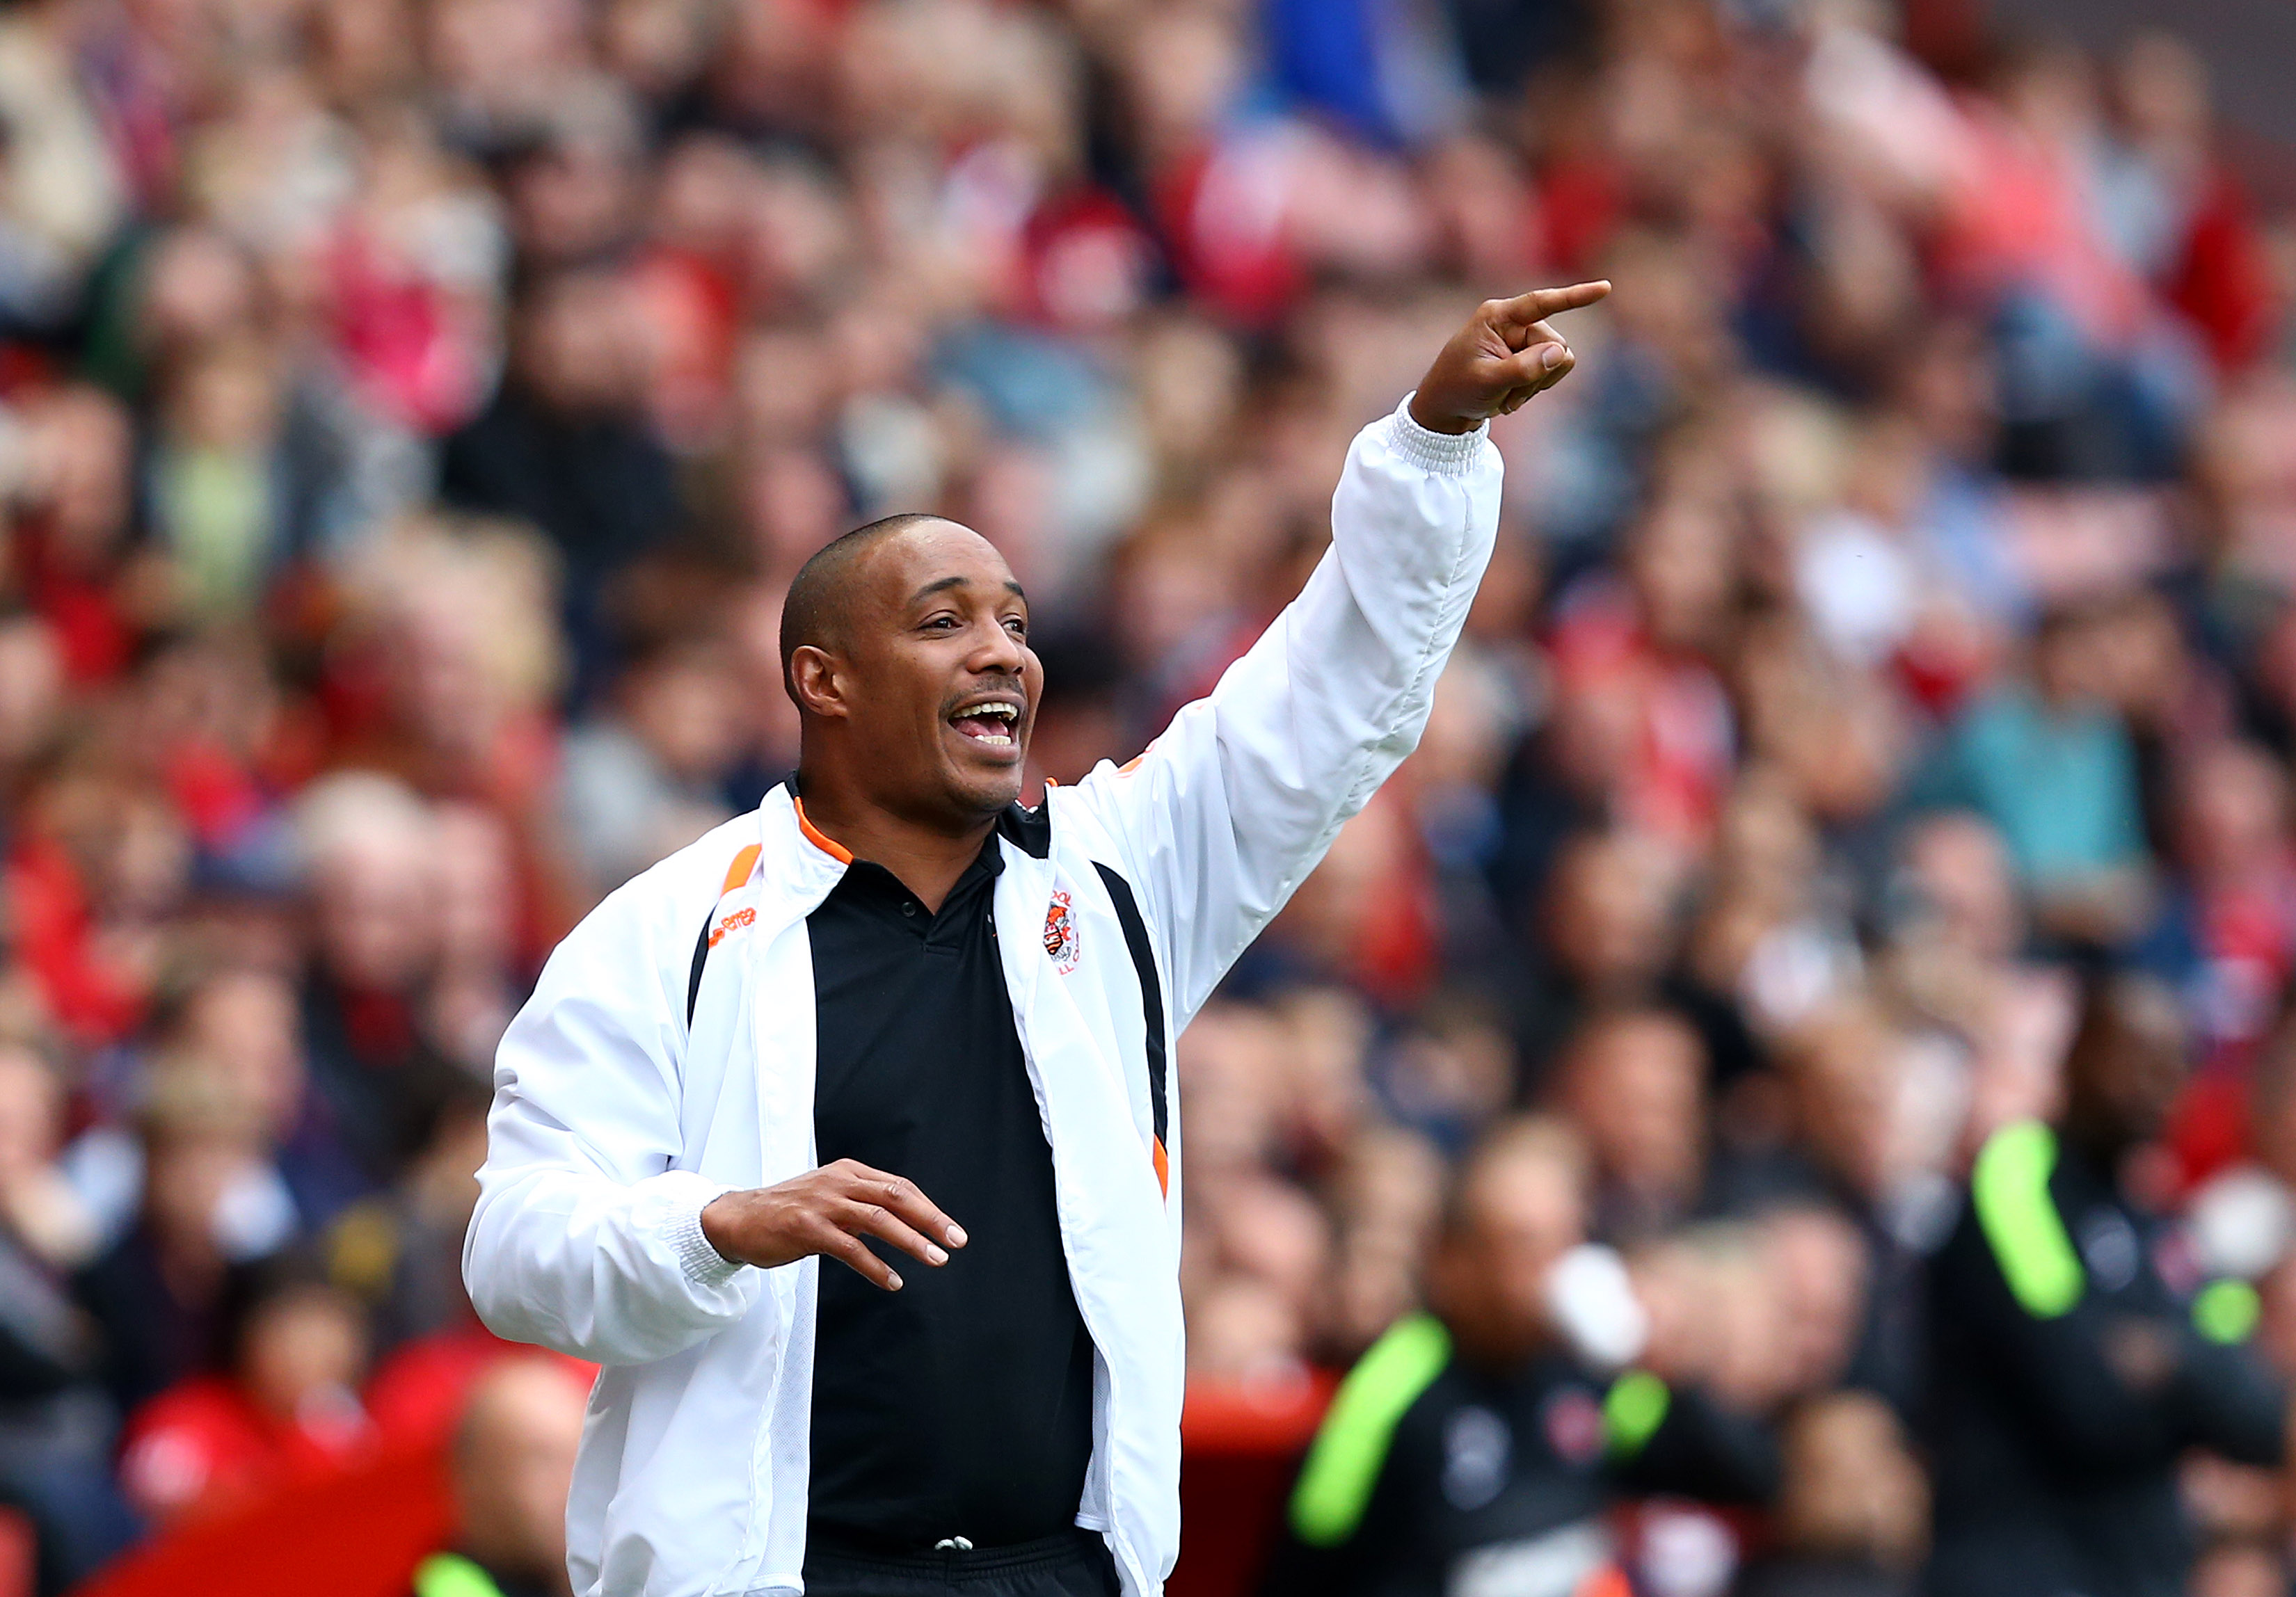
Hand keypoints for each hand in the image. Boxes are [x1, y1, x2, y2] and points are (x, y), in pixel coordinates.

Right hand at [700, 1159, 966, 1290]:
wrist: (738, 1219)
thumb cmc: (787, 1211)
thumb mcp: (828, 1196)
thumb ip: (861, 1204)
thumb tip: (901, 1222)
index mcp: (848, 1171)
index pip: (899, 1186)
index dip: (928, 1208)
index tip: (950, 1229)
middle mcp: (839, 1182)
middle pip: (897, 1197)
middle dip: (931, 1219)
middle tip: (956, 1241)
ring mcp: (823, 1203)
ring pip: (879, 1220)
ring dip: (912, 1242)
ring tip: (936, 1259)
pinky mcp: (808, 1228)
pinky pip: (851, 1248)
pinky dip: (876, 1266)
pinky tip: (893, 1281)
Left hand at [1408, 281, 1611, 434]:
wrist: (1445, 411)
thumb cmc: (1457, 390)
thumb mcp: (1488, 381)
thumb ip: (1524, 368)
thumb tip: (1561, 353)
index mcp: (1498, 317)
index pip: (1542, 303)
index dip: (1575, 296)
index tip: (1605, 288)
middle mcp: (1514, 323)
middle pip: (1556, 344)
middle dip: (1539, 375)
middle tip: (1508, 395)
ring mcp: (1522, 340)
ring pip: (1559, 360)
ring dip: (1536, 386)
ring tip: (1507, 399)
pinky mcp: (1528, 358)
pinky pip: (1552, 371)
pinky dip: (1535, 389)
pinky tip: (1511, 399)